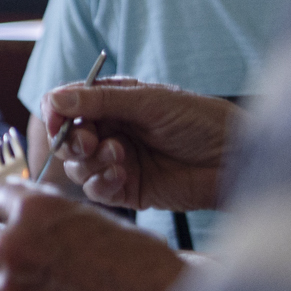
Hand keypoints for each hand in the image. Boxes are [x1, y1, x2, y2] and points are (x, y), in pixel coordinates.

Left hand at [0, 184, 187, 290]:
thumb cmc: (144, 268)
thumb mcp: (99, 222)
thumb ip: (57, 217)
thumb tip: (33, 217)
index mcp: (35, 210)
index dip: (10, 208)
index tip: (11, 217)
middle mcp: (13, 244)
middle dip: (0, 247)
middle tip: (25, 259)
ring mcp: (10, 287)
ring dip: (15, 286)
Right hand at [40, 80, 236, 212]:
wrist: (237, 159)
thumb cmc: (200, 120)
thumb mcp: (149, 103)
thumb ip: (100, 101)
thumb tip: (53, 99)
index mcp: (113, 102)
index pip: (67, 105)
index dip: (56, 113)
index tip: (57, 121)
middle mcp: (111, 131)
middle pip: (67, 138)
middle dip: (72, 141)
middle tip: (90, 143)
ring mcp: (118, 161)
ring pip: (78, 166)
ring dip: (90, 163)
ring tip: (118, 157)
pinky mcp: (128, 190)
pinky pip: (97, 190)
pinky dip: (101, 184)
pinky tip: (122, 176)